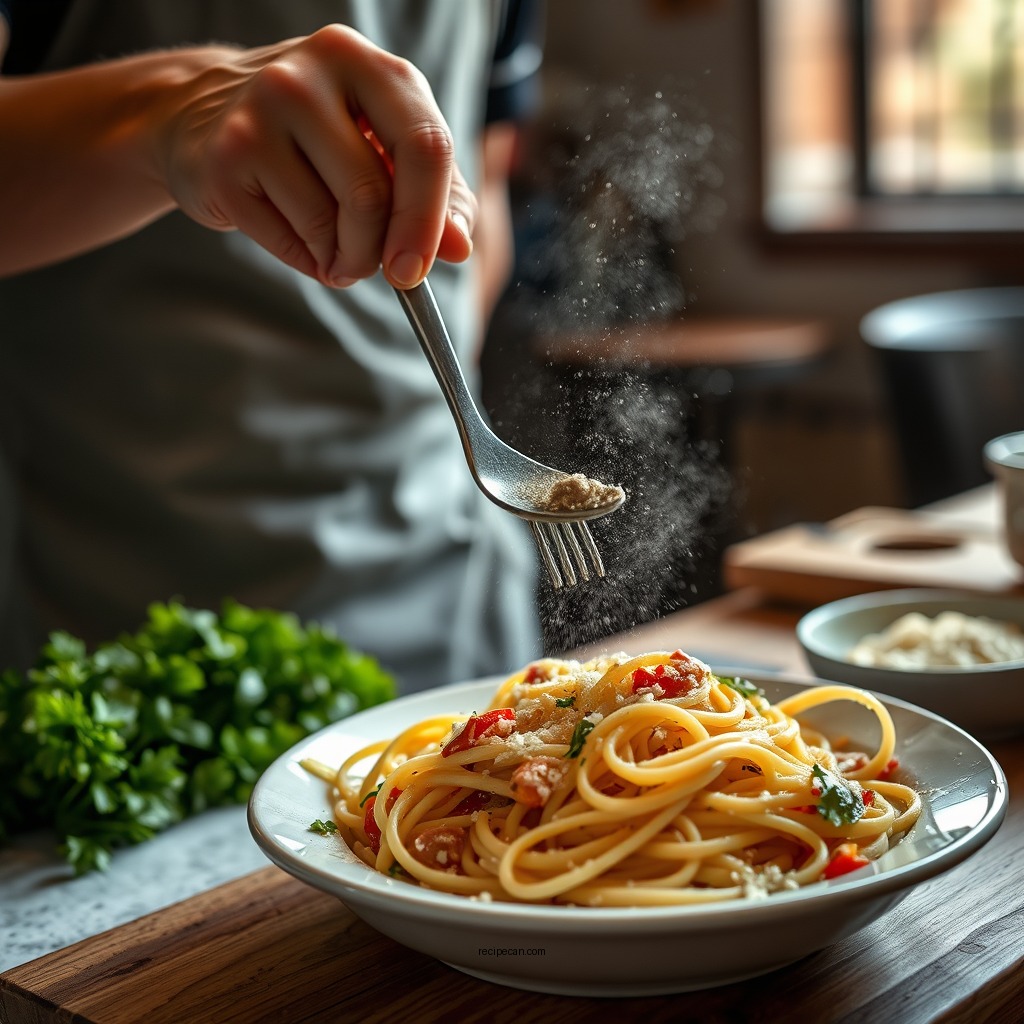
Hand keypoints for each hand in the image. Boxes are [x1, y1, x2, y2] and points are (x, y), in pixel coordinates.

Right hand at [157, 25, 475, 287]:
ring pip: (331, 224)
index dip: (429, 219)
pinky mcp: (225, 157)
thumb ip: (437, 195)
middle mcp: (310, 75)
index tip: (418, 269)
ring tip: (334, 248)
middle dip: (379, 251)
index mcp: (368, 65)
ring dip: (343, 260)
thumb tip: (460, 247)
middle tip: (374, 267)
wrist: (202, 118)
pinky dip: (308, 260)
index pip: (425, 145)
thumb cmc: (316, 140)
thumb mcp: (384, 150)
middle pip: (373, 195)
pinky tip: (299, 237)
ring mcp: (260, 111)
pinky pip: (290, 240)